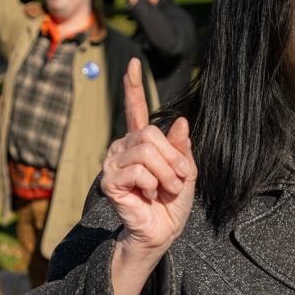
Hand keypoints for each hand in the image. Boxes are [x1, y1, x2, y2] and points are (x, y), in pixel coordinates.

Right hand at [103, 59, 195, 252]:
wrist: (162, 231)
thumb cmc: (172, 203)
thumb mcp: (185, 171)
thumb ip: (181, 147)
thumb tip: (181, 121)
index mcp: (141, 142)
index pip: (135, 109)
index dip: (133, 86)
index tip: (134, 63)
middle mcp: (123, 148)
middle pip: (150, 134)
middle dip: (172, 158)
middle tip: (178, 179)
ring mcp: (113, 163)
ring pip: (146, 152)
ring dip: (166, 174)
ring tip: (165, 190)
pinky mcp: (110, 181)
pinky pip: (138, 170)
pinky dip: (152, 184)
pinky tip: (149, 195)